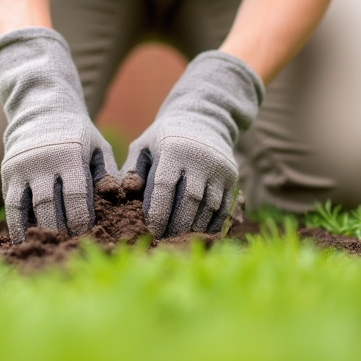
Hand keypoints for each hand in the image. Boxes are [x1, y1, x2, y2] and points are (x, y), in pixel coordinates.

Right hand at [0, 27, 117, 243]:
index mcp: (69, 154)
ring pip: (29, 207)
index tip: (88, 236)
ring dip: (40, 230)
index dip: (81, 219)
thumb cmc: (78, 135)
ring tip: (51, 247)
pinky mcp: (8, 173)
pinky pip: (11, 205)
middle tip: (72, 246)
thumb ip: (106, 174)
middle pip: (50, 205)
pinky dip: (17, 225)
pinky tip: (23, 241)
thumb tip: (115, 200)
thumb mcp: (98, 147)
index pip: (76, 195)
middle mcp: (43, 161)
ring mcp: (22, 168)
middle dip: (61, 229)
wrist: (42, 110)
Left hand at [123, 51, 262, 238]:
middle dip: (176, 225)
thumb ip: (133, 169)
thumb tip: (126, 194)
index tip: (151, 230)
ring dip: (194, 227)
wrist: (204, 119)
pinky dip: (212, 224)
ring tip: (179, 240)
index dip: (158, 212)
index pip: (165, 186)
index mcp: (174, 149)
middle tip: (164, 241)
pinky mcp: (233, 177)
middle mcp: (200, 158)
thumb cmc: (165, 137)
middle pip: (189, 201)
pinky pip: (224, 207)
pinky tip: (198, 232)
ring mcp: (220, 168)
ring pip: (209, 207)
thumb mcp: (144, 145)